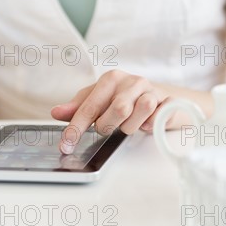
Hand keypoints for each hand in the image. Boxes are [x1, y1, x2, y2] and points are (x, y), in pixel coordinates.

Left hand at [51, 70, 172, 153]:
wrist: (162, 98)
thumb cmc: (126, 99)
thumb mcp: (99, 100)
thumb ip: (78, 107)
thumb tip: (56, 112)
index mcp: (111, 79)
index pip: (89, 106)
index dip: (76, 128)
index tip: (66, 146)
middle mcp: (132, 81)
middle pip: (117, 110)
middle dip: (109, 126)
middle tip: (110, 127)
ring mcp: (152, 90)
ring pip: (139, 113)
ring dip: (131, 127)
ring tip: (129, 124)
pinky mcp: (169, 103)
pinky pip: (159, 118)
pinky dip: (150, 125)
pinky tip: (146, 124)